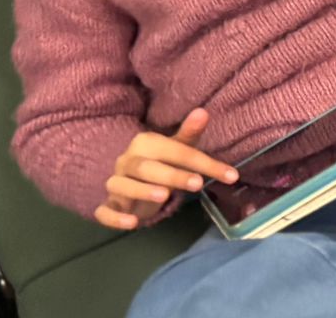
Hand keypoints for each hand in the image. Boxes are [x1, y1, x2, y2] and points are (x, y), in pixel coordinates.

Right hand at [97, 108, 236, 230]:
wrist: (128, 179)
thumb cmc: (159, 163)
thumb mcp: (175, 149)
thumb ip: (189, 134)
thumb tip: (202, 112)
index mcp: (145, 144)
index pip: (176, 151)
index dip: (203, 162)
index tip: (231, 175)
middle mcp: (126, 161)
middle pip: (146, 167)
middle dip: (172, 175)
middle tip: (197, 184)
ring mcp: (115, 183)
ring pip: (121, 185)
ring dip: (141, 190)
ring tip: (163, 196)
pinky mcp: (108, 205)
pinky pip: (104, 211)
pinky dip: (115, 217)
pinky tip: (132, 223)